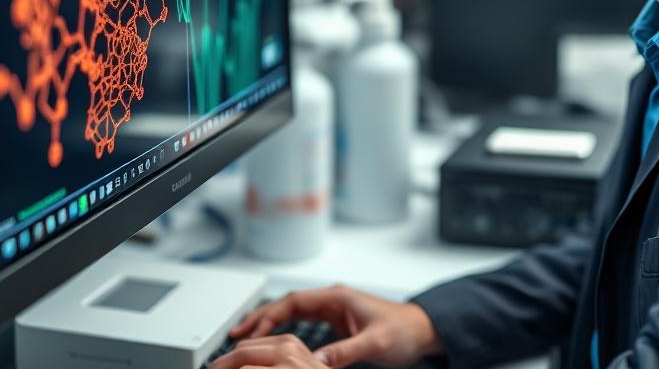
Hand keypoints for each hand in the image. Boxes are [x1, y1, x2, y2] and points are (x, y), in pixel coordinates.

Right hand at [227, 285, 443, 367]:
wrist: (423, 330)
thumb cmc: (403, 330)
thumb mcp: (375, 342)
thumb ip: (345, 351)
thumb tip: (316, 362)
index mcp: (339, 297)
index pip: (294, 302)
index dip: (269, 315)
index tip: (250, 330)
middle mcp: (334, 300)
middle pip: (288, 304)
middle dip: (261, 316)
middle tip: (236, 332)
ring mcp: (335, 311)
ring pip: (293, 313)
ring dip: (271, 323)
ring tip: (247, 336)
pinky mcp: (338, 323)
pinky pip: (303, 323)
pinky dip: (286, 330)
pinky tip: (274, 341)